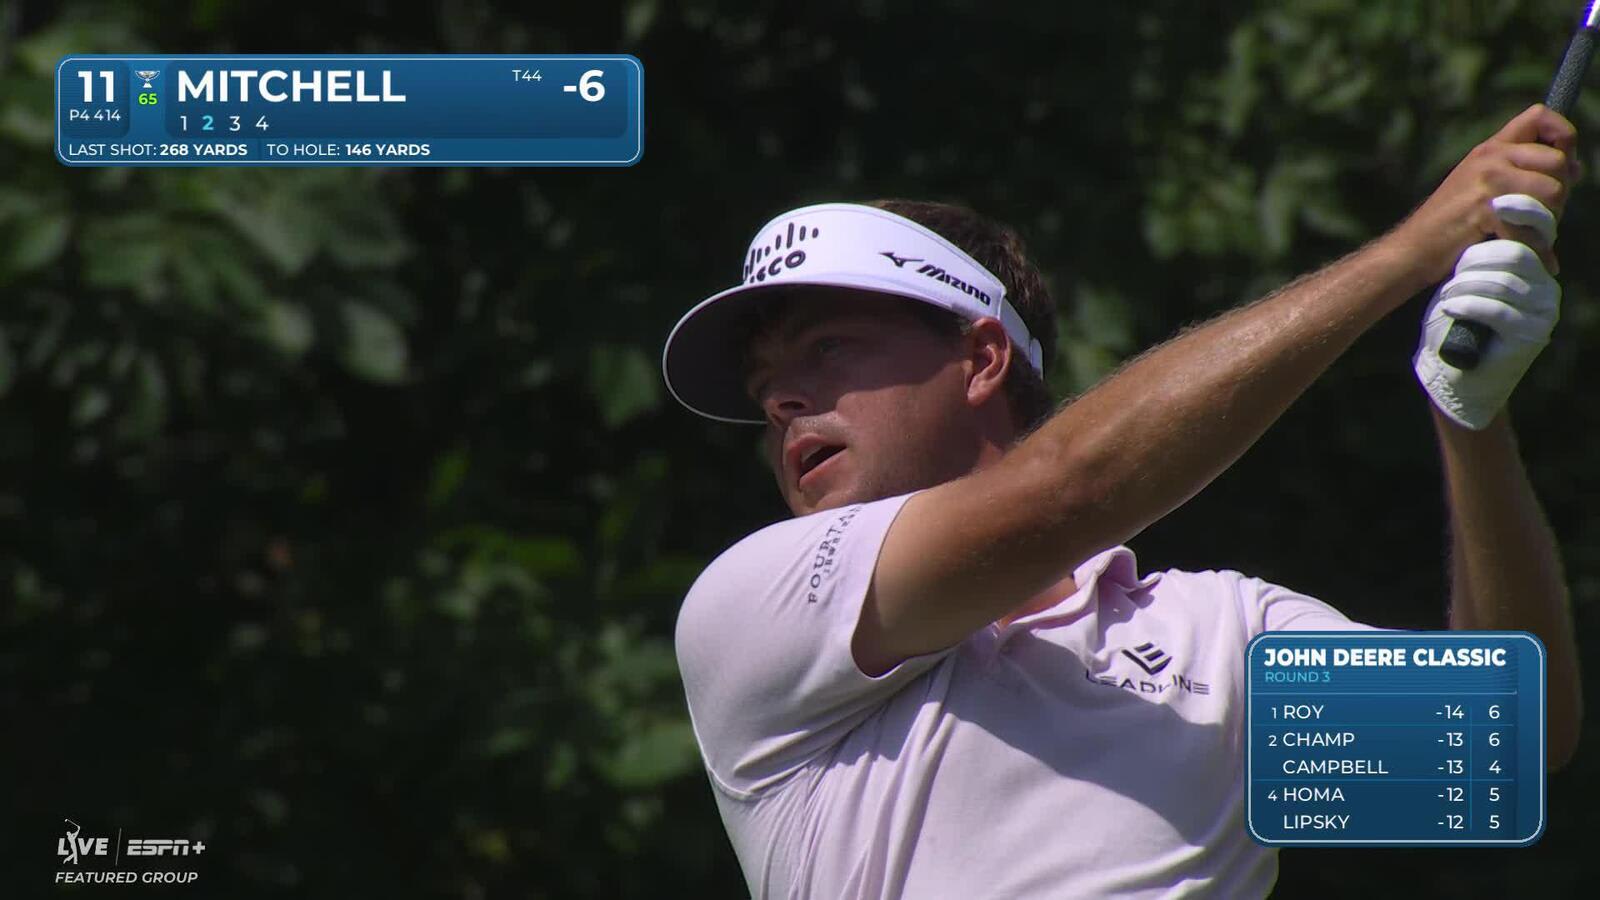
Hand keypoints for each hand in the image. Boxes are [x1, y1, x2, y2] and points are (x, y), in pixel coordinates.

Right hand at [1390, 104, 1578, 286]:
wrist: (1411, 250)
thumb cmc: (1450, 224)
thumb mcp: (1482, 186)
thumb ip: (1522, 172)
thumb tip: (1576, 169)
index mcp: (1490, 149)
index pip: (1540, 116)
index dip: (1563, 136)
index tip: (1564, 166)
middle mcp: (1489, 158)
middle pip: (1557, 161)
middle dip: (1561, 192)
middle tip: (1546, 216)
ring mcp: (1486, 182)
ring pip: (1551, 192)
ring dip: (1551, 220)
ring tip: (1535, 236)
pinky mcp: (1484, 210)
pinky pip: (1530, 225)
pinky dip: (1537, 248)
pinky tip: (1538, 260)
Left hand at [1413, 198, 1559, 430]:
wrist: (1457, 376)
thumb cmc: (1457, 323)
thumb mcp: (1469, 279)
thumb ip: (1484, 249)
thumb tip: (1490, 200)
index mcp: (1538, 270)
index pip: (1537, 232)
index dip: (1519, 214)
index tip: (1492, 201)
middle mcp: (1548, 289)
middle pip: (1516, 254)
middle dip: (1477, 257)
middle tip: (1452, 272)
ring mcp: (1543, 313)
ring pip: (1502, 280)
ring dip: (1466, 283)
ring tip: (1446, 294)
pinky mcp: (1528, 336)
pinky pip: (1495, 309)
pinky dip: (1467, 304)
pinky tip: (1450, 306)